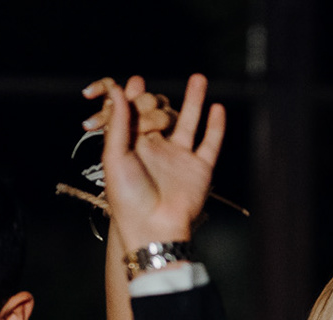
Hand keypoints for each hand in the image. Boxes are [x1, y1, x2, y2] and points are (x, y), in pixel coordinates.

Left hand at [93, 73, 224, 250]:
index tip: (134, 81)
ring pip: (189, 122)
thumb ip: (118, 122)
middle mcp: (158, 150)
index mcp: (134, 148)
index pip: (135, 116)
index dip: (134, 99)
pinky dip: (216, 126)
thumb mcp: (115, 156)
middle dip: (158, 101)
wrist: (154, 228)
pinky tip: (217, 108)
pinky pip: (210, 143)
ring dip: (194, 101)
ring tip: (199, 78)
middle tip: (153, 93)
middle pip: (162, 116)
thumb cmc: (128, 197)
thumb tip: (115, 89)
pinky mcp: (200, 168)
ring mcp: (180, 158)